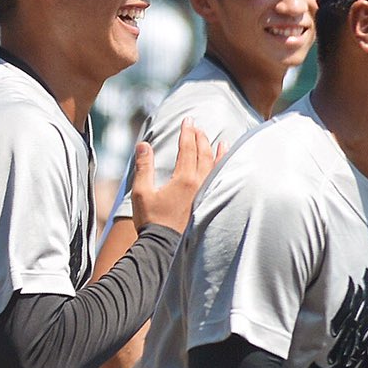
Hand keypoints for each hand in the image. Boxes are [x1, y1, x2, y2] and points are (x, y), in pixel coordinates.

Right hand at [130, 121, 217, 236]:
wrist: (165, 247)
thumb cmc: (152, 221)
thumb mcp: (142, 192)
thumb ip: (144, 167)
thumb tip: (144, 145)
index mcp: (184, 179)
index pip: (187, 148)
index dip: (187, 132)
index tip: (187, 120)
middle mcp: (199, 184)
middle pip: (203, 153)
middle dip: (199, 137)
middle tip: (196, 126)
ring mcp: (207, 193)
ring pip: (215, 165)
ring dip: (214, 150)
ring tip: (217, 139)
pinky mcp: (210, 203)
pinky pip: (220, 179)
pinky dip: (223, 168)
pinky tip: (225, 164)